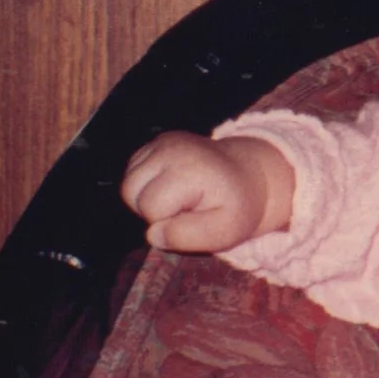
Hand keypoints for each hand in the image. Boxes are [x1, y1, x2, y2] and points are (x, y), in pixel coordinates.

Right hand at [120, 132, 292, 251]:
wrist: (249, 176)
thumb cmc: (236, 207)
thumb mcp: (224, 231)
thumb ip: (187, 237)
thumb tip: (153, 234)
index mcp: (190, 169)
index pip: (151, 207)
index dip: (167, 222)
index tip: (194, 216)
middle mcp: (172, 148)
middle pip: (130, 191)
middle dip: (152, 210)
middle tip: (184, 210)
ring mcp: (163, 141)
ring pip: (128, 181)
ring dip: (147, 197)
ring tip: (179, 199)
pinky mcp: (159, 141)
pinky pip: (133, 170)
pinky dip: (147, 184)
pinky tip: (172, 186)